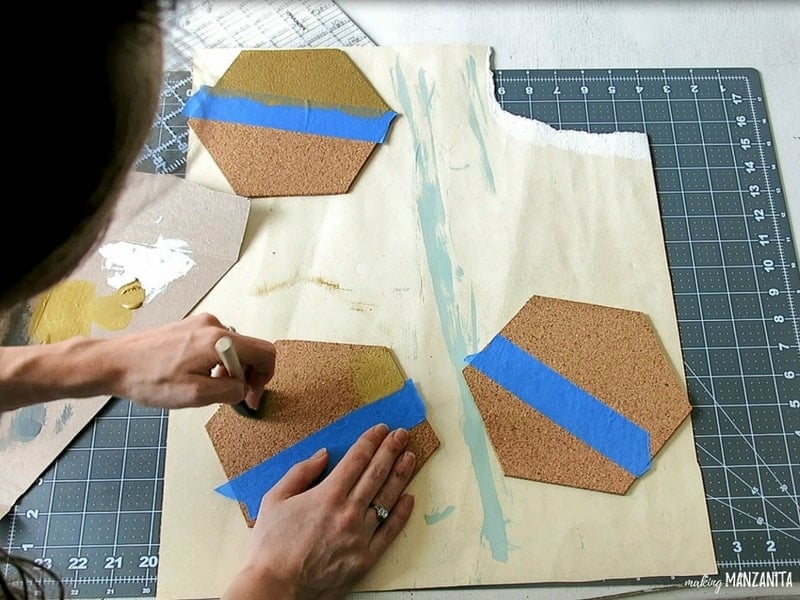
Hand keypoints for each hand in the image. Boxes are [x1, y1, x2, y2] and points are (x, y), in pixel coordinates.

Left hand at [106, 313, 275, 408]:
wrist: (113, 363)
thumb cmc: (149, 379)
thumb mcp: (195, 395)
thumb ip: (229, 391)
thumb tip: (243, 388)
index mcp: (219, 340)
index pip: (265, 352)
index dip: (265, 377)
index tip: (249, 397)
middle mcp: (214, 325)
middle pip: (249, 350)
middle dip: (245, 376)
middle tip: (230, 399)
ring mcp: (200, 324)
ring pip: (231, 350)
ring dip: (228, 371)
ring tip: (205, 388)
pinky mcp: (188, 328)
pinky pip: (215, 346)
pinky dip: (215, 364)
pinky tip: (193, 377)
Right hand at [223, 424, 416, 599]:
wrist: (275, 588)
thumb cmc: (271, 546)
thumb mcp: (274, 499)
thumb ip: (300, 472)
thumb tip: (323, 454)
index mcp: (327, 495)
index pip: (356, 460)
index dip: (370, 441)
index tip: (381, 429)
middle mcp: (348, 512)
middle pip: (376, 473)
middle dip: (390, 450)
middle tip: (402, 434)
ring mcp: (360, 536)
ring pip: (387, 498)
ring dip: (401, 474)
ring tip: (410, 456)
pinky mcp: (366, 558)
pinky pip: (390, 531)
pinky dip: (402, 513)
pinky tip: (409, 498)